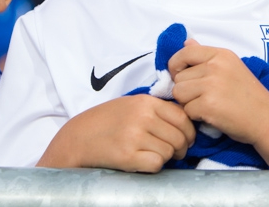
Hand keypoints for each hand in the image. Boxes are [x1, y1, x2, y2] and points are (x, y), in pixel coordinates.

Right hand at [37, 95, 195, 172]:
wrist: (78, 137)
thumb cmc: (107, 121)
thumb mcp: (131, 105)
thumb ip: (156, 110)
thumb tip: (186, 121)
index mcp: (145, 102)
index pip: (182, 117)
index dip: (189, 131)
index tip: (187, 139)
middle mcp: (142, 116)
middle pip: (179, 137)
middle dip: (180, 148)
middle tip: (173, 152)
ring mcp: (134, 136)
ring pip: (169, 152)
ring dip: (164, 157)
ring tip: (150, 154)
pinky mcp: (128, 156)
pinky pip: (156, 164)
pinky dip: (154, 166)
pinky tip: (143, 161)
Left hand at [169, 40, 268, 145]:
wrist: (268, 121)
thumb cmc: (250, 96)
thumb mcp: (231, 68)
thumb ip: (206, 56)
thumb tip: (186, 42)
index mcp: (221, 55)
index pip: (185, 52)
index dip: (176, 65)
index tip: (181, 76)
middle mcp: (215, 66)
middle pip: (179, 77)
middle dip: (186, 90)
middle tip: (205, 97)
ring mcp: (211, 85)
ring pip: (179, 93)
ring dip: (189, 103)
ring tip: (208, 106)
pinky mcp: (208, 105)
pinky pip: (187, 110)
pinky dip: (196, 117)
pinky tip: (212, 116)